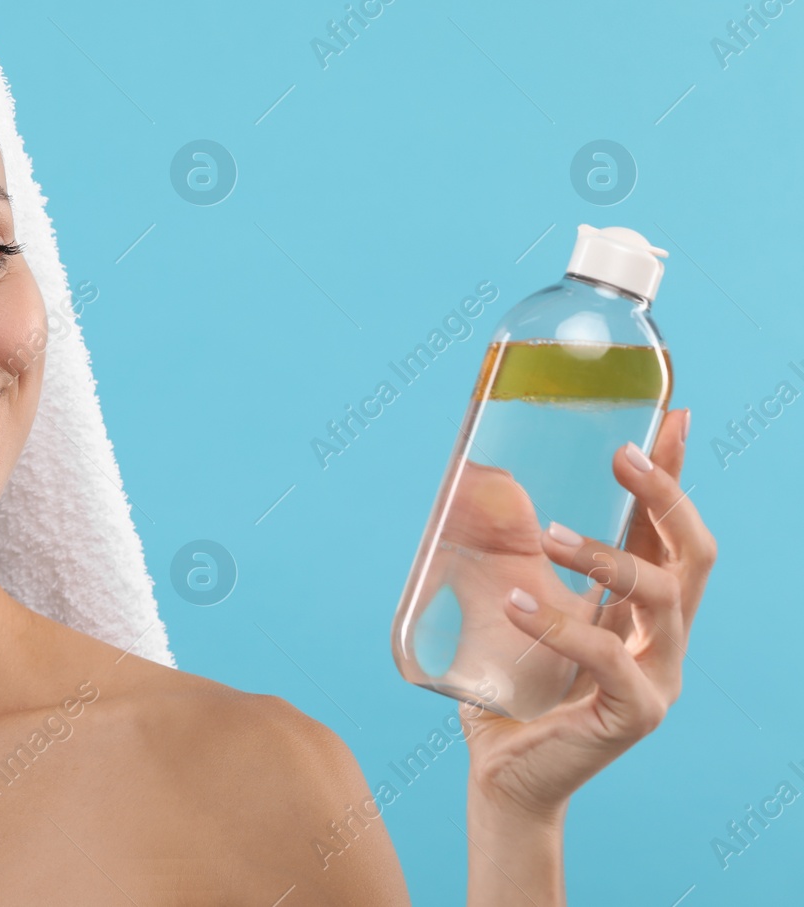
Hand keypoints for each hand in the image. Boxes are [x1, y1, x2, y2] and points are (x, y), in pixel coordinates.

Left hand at [461, 407, 712, 819]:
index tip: (671, 415)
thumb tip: (488, 474)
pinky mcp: (634, 713)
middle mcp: (661, 635)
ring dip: (605, 556)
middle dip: (666, 495)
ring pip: (662, 596)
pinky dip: (560, 625)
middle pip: (693, 553)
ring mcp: (657, 675)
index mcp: (639, 604)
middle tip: (622, 453)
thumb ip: (513, 549)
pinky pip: (608, 657)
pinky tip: (513, 605)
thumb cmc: (508, 682)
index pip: (668, 529)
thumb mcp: (512, 597)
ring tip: (548, 533)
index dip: (673, 474)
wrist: (499, 768)